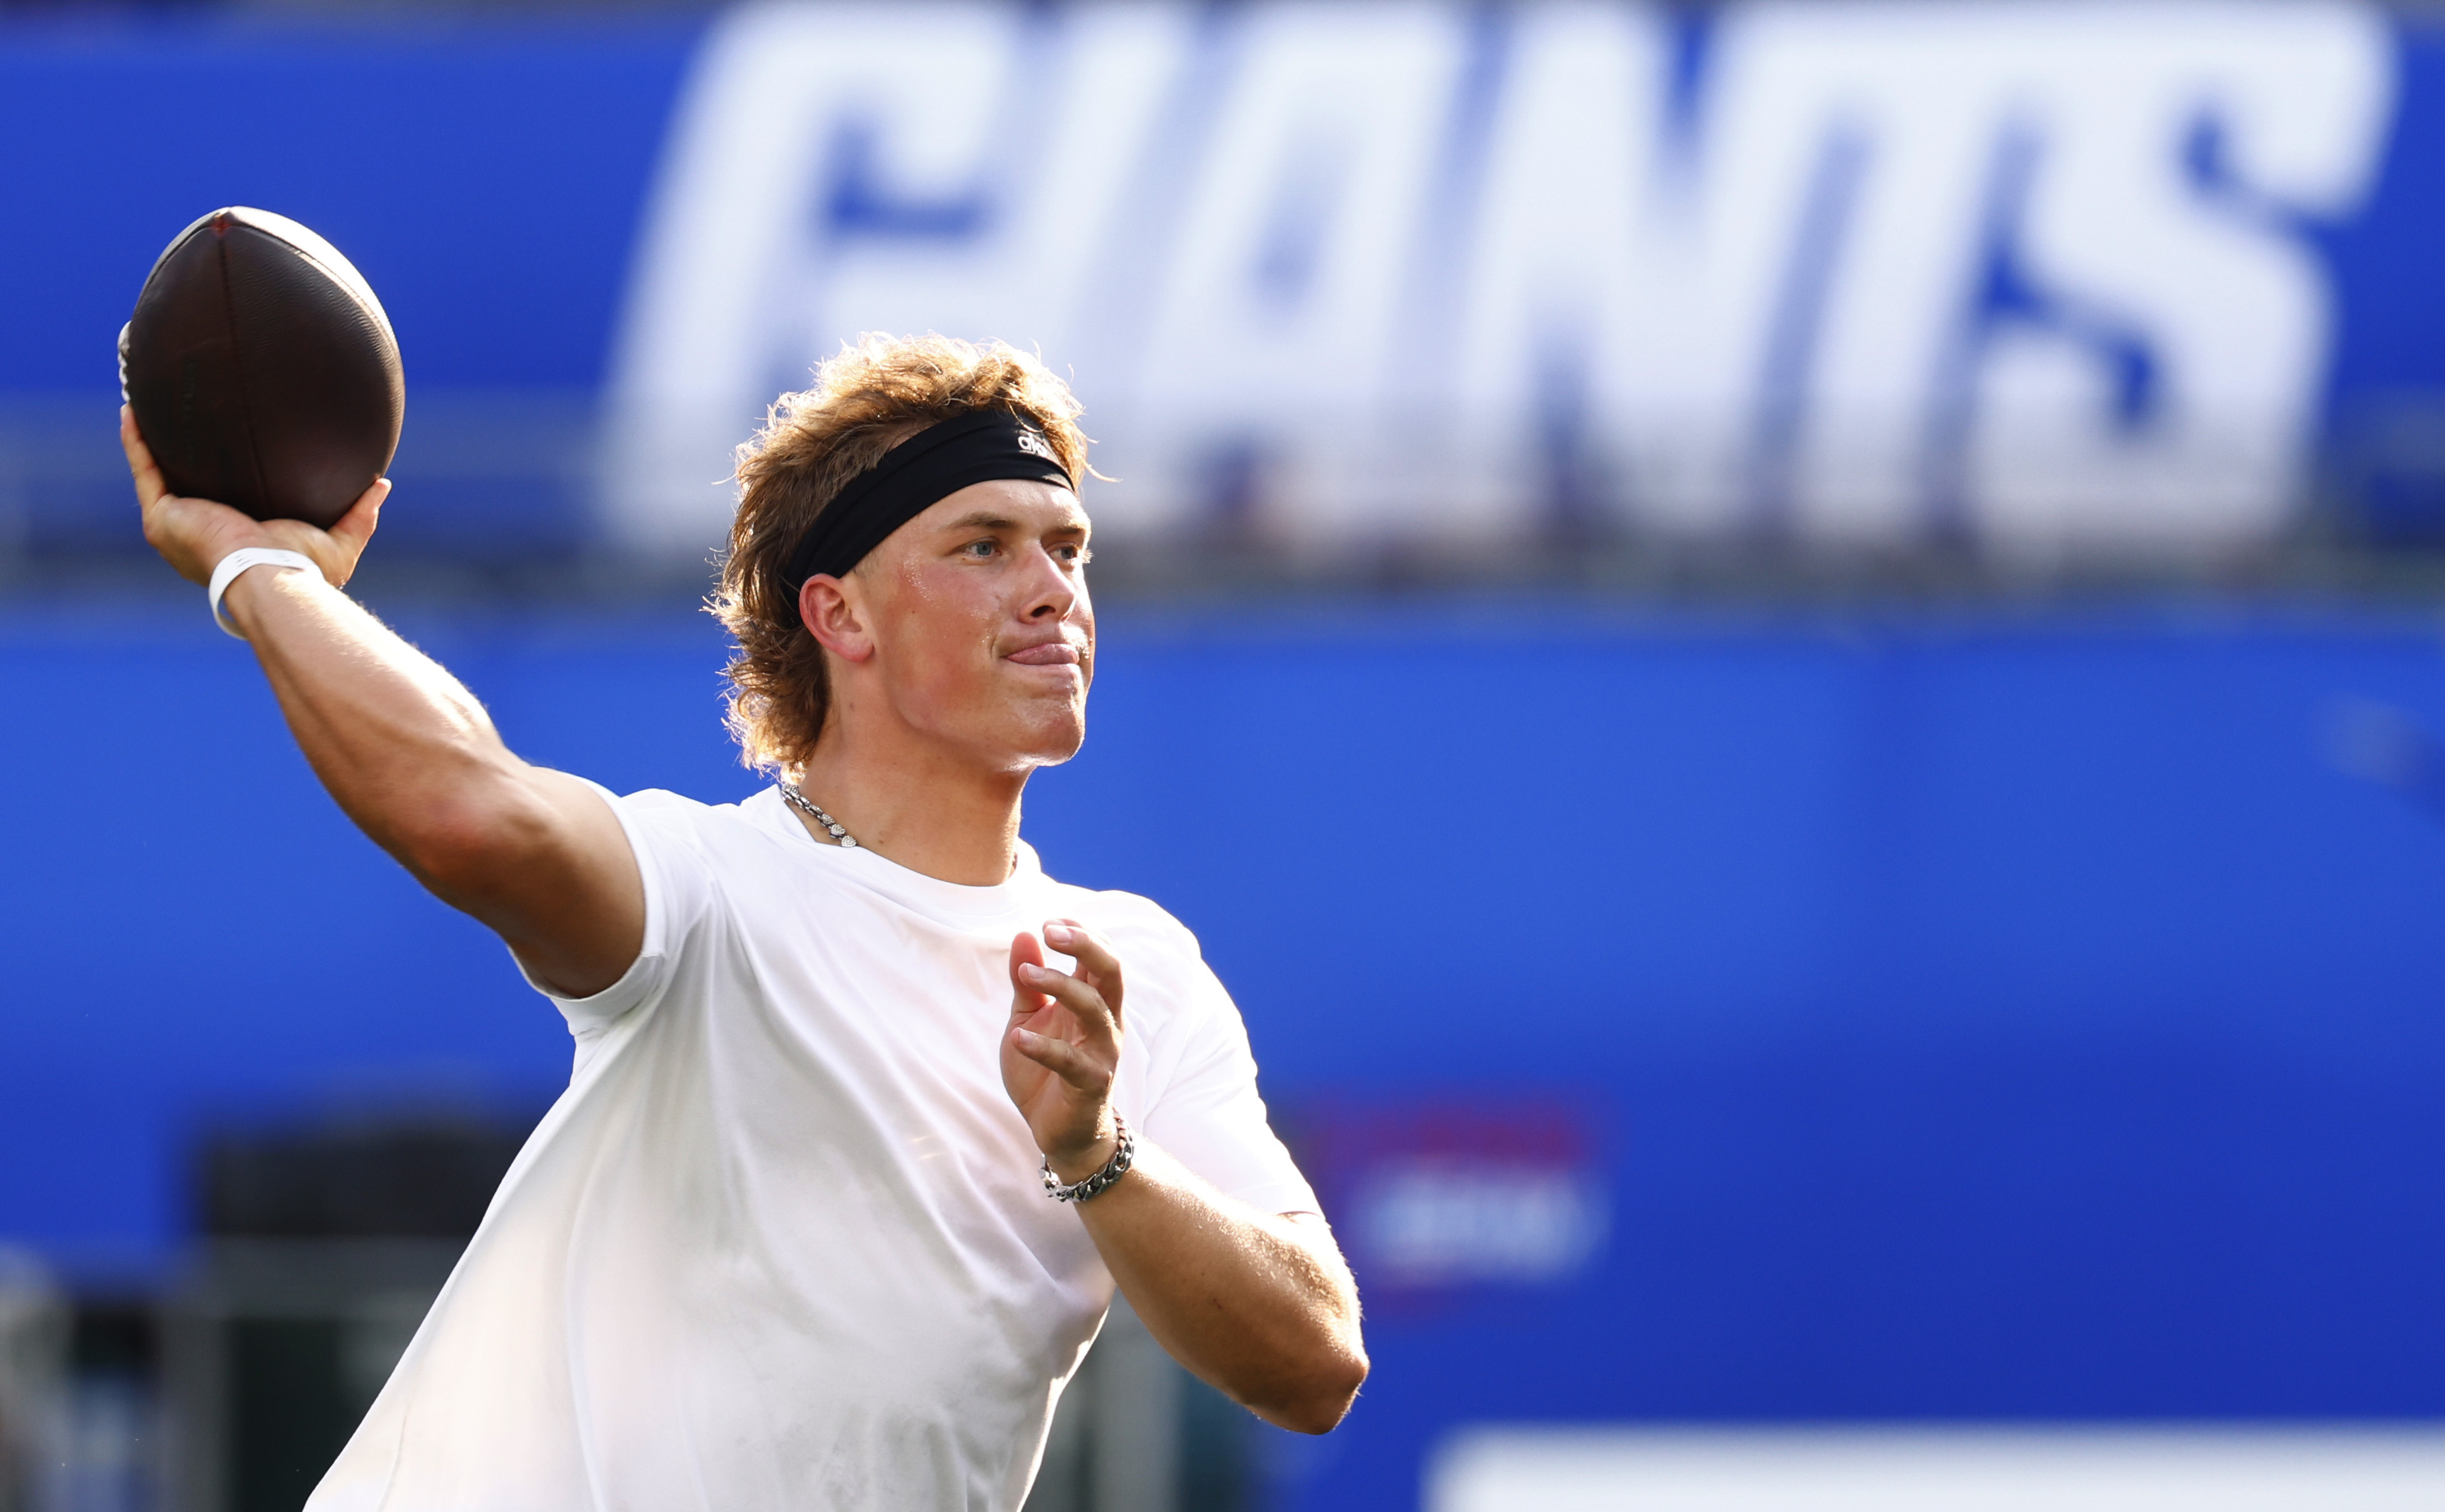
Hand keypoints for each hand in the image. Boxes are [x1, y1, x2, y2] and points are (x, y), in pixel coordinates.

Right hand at [123, 404, 386, 588]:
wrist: (271, 578)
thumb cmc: (304, 570)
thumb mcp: (340, 541)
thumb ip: (360, 514)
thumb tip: (382, 483)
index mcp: (234, 539)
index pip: (224, 505)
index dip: (220, 479)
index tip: (227, 449)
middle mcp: (198, 534)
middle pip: (185, 487)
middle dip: (180, 458)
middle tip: (184, 421)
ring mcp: (175, 527)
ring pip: (156, 475)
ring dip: (149, 442)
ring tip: (146, 405)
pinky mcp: (161, 518)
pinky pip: (144, 470)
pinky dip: (136, 441)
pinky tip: (133, 410)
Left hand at [1003, 919, 1124, 1181]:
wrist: (1060, 1131)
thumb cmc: (1045, 1069)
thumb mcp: (1029, 1018)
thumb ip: (1028, 982)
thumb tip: (1022, 935)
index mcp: (1094, 1001)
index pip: (1100, 955)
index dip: (1081, 932)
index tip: (1049, 922)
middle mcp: (1105, 1021)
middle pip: (1111, 971)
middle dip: (1085, 945)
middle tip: (1050, 930)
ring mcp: (1102, 1052)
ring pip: (1094, 1007)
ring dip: (1060, 985)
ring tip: (1025, 975)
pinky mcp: (1090, 1083)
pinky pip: (1070, 1061)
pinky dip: (1043, 1047)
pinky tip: (1018, 1038)